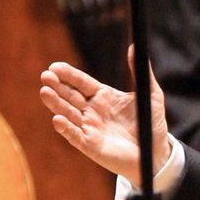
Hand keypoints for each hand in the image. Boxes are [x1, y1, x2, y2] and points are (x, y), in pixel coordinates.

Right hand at [41, 52, 170, 178]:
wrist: (155, 153)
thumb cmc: (151, 124)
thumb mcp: (150, 95)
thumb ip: (141, 72)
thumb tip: (135, 46)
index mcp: (102, 96)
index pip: (80, 82)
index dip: (68, 75)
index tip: (55, 66)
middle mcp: (91, 111)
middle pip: (70, 96)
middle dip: (57, 86)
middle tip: (46, 76)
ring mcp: (89, 128)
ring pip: (68, 113)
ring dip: (56, 104)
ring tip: (45, 92)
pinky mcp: (90, 145)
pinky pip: (74, 136)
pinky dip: (66, 128)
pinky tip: (58, 119)